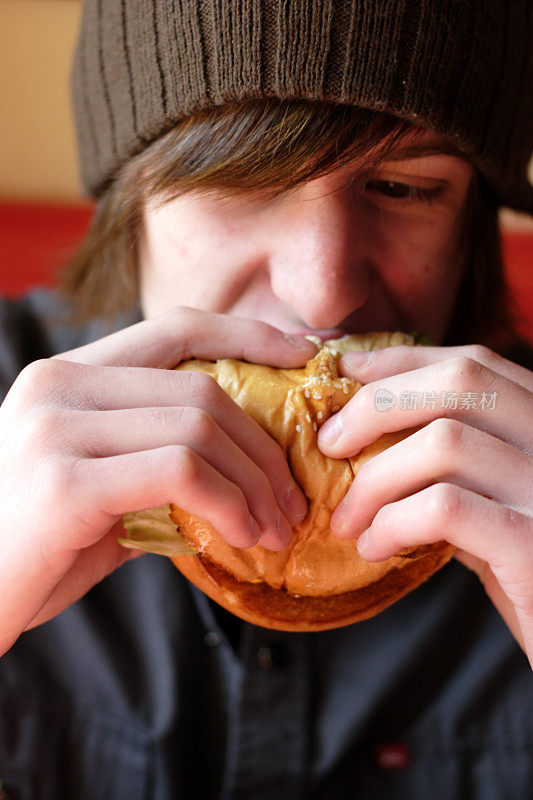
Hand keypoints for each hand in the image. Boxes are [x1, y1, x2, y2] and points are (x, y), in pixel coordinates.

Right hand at [0, 305, 316, 653]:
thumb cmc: (35, 548)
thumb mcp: (98, 489)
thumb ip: (156, 462)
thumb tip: (242, 466)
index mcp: (68, 376)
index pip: (175, 329)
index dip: (247, 335)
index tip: (302, 356)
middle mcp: (58, 385)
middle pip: (200, 389)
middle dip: (263, 447)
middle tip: (291, 499)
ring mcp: (56, 428)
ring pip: (198, 427)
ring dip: (253, 483)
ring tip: (274, 527)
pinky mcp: (64, 480)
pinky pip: (179, 470)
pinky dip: (228, 502)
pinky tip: (242, 535)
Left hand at [317, 343, 532, 668]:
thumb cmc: (525, 571)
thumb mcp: (490, 504)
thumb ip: (450, 468)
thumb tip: (365, 432)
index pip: (473, 362)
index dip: (400, 363)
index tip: (344, 374)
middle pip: (460, 381)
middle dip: (377, 405)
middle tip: (329, 444)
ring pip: (446, 442)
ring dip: (375, 478)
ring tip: (347, 518)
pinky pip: (445, 508)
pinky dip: (393, 521)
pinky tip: (375, 548)